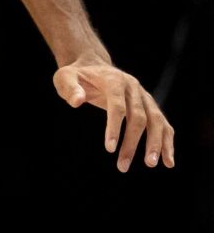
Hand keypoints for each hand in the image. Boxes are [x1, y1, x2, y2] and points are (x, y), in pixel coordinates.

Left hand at [52, 52, 174, 171]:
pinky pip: (163, 124)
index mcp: (114, 80)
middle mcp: (134, 88)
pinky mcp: (150, 106)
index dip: (115, 127)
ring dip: (155, 144)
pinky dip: (167, 142)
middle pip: (139, 117)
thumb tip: (77, 101)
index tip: (109, 149)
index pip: (118, 106)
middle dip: (132, 142)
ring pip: (156, 121)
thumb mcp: (65, 77)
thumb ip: (69, 88)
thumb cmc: (77, 76)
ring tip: (150, 164)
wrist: (94, 67)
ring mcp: (144, 97)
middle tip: (122, 166)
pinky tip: (168, 161)